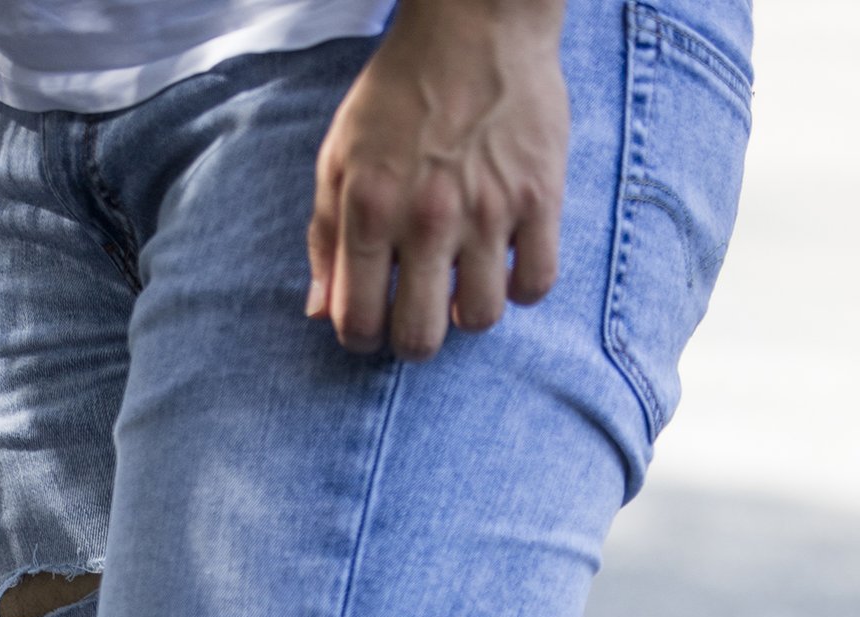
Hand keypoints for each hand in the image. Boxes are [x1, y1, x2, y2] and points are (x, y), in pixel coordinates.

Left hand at [307, 0, 567, 360]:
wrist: (476, 22)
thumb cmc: (401, 92)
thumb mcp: (341, 154)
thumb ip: (326, 235)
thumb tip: (320, 311)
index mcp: (370, 207)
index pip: (358, 320)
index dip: (361, 339)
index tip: (372, 328)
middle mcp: (427, 216)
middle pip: (420, 337)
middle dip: (414, 342)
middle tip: (419, 319)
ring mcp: (488, 210)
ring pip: (481, 318)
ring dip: (469, 312)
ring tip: (465, 281)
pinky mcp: (539, 199)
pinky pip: (535, 285)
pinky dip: (521, 287)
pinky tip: (507, 262)